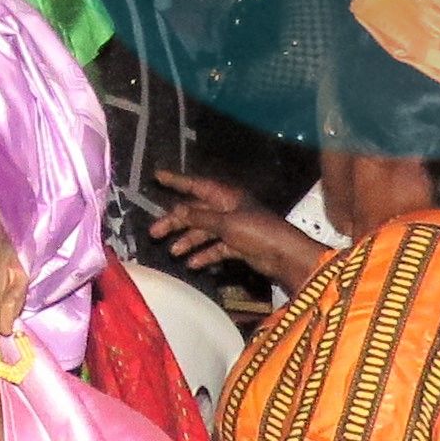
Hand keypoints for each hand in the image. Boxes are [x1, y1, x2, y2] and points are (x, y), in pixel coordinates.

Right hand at [145, 169, 313, 284]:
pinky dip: (204, 255)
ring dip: (188, 240)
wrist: (285, 255)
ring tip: (173, 251)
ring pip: (203, 231)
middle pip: (195, 212)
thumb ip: (200, 217)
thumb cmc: (258, 231)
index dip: (176, 181)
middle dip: (175, 221)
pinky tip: (192, 264)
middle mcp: (227, 209)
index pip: (196, 185)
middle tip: (154, 232)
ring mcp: (233, 228)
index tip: (157, 176)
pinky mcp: (237, 246)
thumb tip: (176, 210)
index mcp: (225, 197)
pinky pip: (215, 248)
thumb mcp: (226, 223)